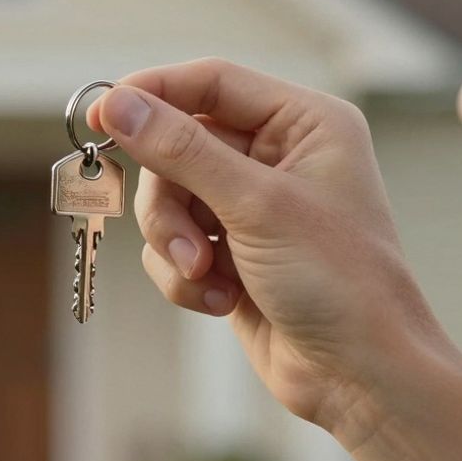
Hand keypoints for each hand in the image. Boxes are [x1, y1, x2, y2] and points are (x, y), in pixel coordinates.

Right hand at [88, 58, 445, 435]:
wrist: (361, 378)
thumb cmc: (338, 282)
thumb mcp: (255, 206)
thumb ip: (180, 151)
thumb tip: (116, 103)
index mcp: (304, 122)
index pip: (210, 82)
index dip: (152, 94)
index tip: (100, 114)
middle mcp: (278, 155)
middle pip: (177, 145)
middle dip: (169, 200)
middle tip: (180, 240)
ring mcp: (251, 206)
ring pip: (167, 198)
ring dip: (174, 242)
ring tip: (204, 276)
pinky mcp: (231, 252)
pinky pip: (173, 244)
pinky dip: (183, 274)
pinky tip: (220, 301)